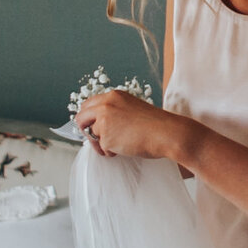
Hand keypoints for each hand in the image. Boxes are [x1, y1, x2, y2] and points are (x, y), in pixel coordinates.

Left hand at [75, 90, 194, 162]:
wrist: (166, 133)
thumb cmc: (156, 124)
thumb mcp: (132, 109)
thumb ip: (116, 112)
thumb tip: (102, 125)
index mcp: (113, 96)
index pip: (89, 104)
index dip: (89, 117)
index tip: (93, 125)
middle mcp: (105, 105)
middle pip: (81, 117)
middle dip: (86, 130)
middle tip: (96, 139)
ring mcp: (104, 120)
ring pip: (91, 134)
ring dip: (101, 143)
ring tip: (120, 145)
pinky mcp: (106, 136)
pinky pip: (101, 148)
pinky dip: (111, 151)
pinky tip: (125, 148)